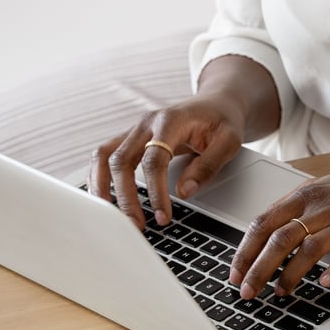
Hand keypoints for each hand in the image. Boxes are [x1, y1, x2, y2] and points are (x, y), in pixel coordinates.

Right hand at [88, 92, 246, 228]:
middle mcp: (146, 123)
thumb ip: (208, 166)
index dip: (156, 191)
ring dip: (102, 186)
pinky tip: (104, 198)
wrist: (216, 104)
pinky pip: (105, 156)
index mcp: (170, 121)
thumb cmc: (223, 122)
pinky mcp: (130, 138)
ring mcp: (135, 129)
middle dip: (125, 196)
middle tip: (136, 225)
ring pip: (104, 156)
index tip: (163, 216)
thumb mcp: (230, 142)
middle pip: (121, 160)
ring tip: (110, 215)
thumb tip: (184, 192)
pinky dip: (99, 177)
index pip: (154, 159)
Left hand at [229, 161, 329, 298]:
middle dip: (259, 268)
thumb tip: (264, 239)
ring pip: (311, 248)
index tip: (235, 273)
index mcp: (309, 194)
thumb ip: (297, 211)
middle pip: (282, 238)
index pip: (265, 222)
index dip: (246, 250)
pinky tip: (325, 282)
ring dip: (290, 274)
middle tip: (248, 291)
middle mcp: (326, 205)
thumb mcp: (326, 191)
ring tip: (281, 292)